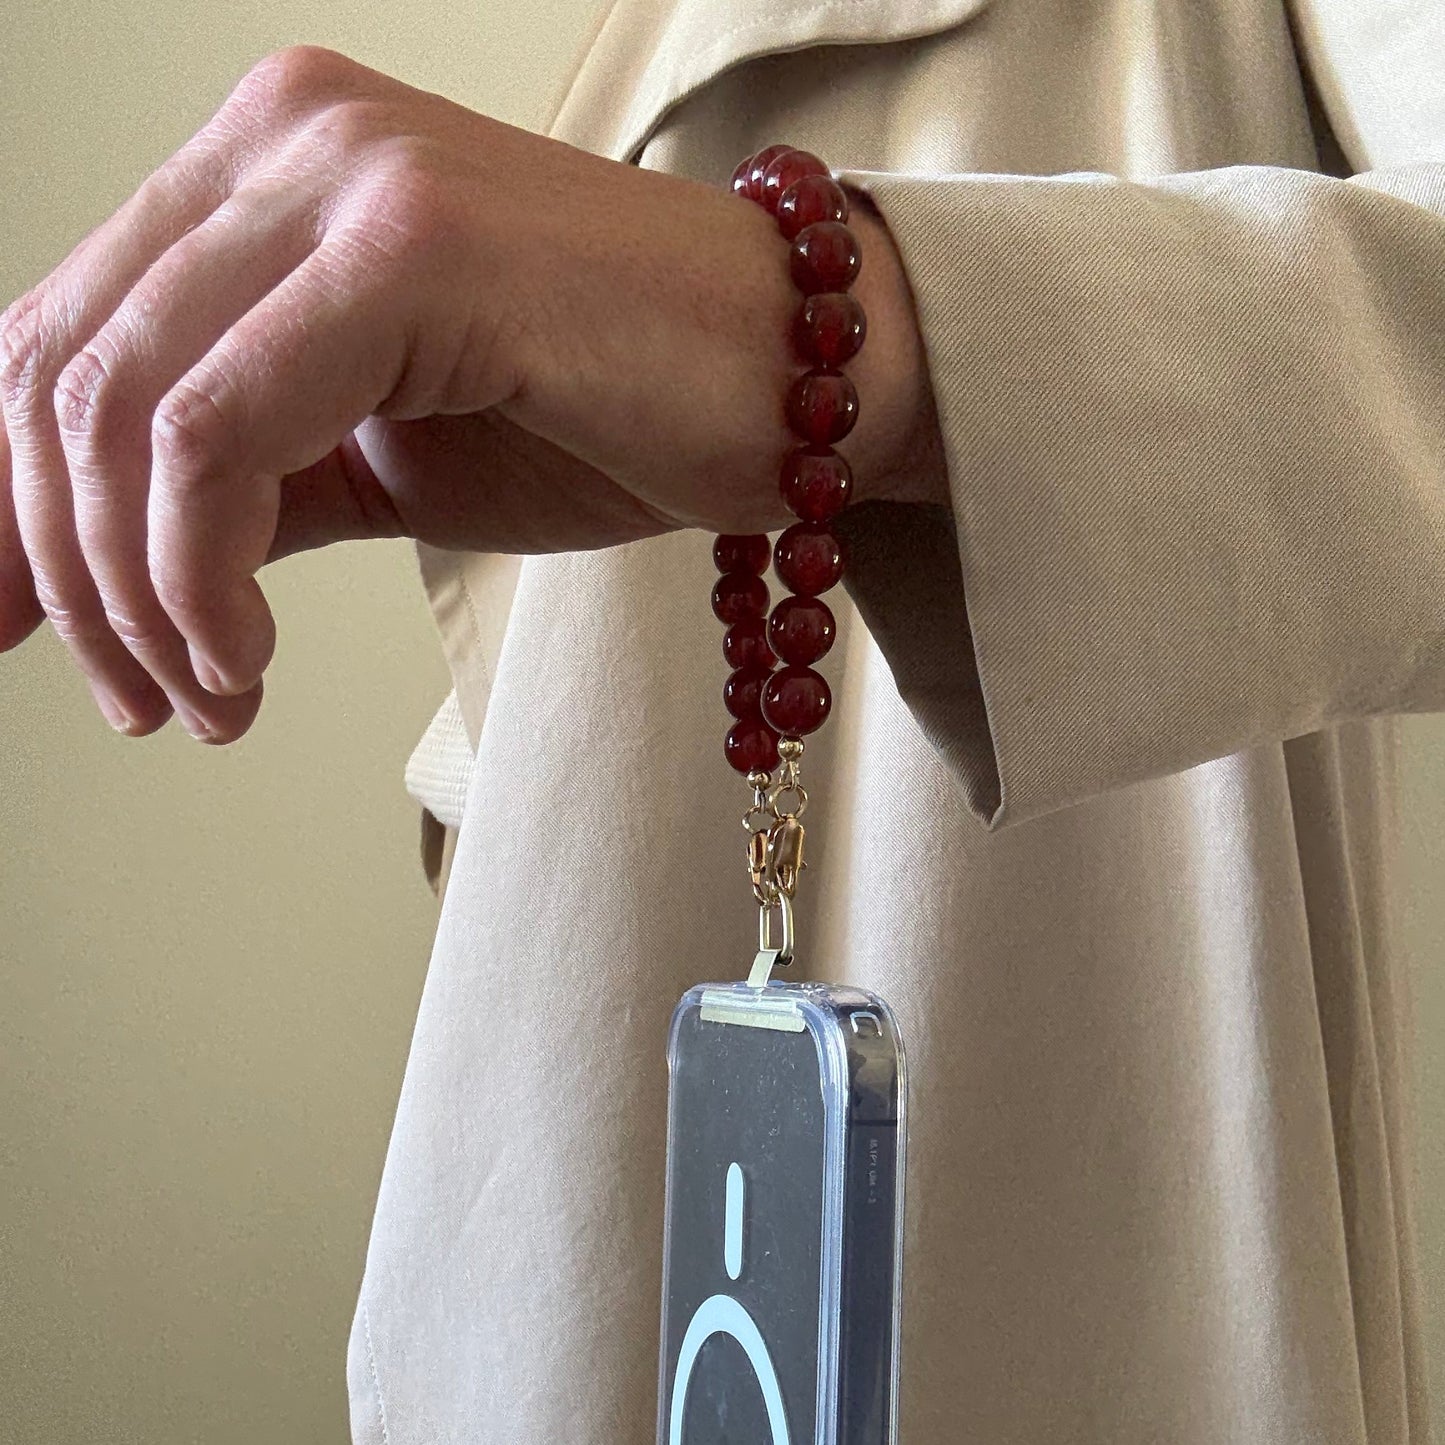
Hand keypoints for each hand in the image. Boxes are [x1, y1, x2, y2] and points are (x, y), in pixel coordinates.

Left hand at [0, 45, 944, 742]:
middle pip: (61, 374)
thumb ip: (233, 485)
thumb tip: (89, 571)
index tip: (20, 632)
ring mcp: (347, 174)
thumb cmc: (611, 414)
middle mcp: (288, 135)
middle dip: (72, 575)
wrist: (801, 384)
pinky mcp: (413, 246)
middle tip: (144, 699)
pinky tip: (250, 662)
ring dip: (140, 598)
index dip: (10, 505)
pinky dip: (202, 575)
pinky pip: (221, 432)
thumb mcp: (376, 455)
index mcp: (268, 166)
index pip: (59, 336)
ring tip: (210, 699)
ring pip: (121, 412)